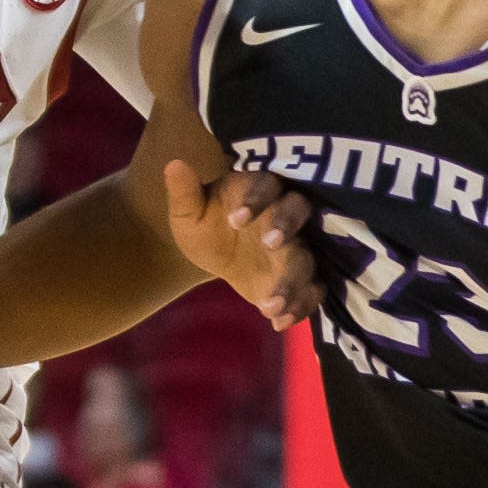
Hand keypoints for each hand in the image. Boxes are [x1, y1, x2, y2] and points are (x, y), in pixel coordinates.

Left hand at [164, 159, 317, 326]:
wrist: (219, 253)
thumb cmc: (207, 224)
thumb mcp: (189, 212)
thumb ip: (184, 192)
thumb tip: (173, 165)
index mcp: (260, 188)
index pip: (265, 185)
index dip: (255, 199)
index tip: (235, 219)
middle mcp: (285, 213)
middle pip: (298, 211)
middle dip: (285, 225)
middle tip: (270, 244)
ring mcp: (299, 246)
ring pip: (308, 257)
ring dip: (293, 280)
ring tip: (270, 305)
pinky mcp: (303, 277)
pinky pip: (313, 290)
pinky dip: (300, 307)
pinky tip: (278, 322)